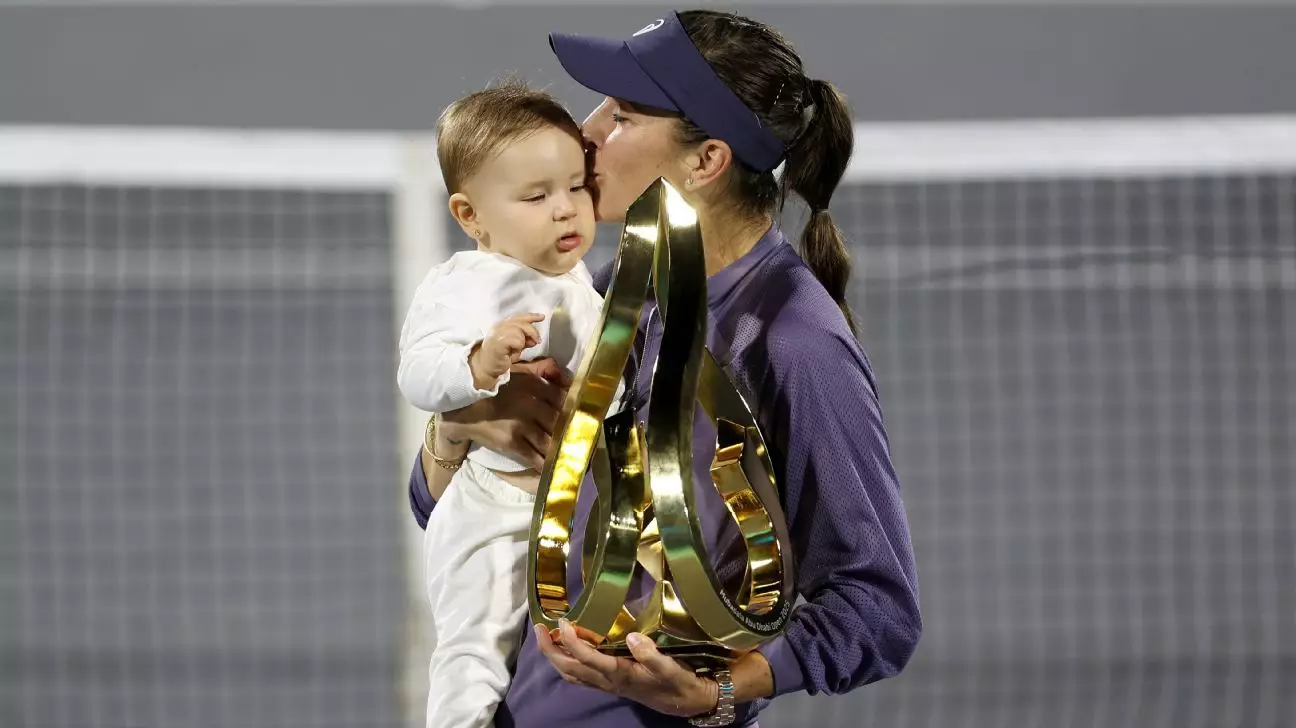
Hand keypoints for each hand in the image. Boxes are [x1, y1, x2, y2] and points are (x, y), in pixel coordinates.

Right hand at [439, 358, 568, 469]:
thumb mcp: (518, 373)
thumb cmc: (492, 389)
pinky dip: (545, 464)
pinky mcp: (511, 442)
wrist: (462, 408)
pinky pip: (534, 456)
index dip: (576, 411)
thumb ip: (542, 372)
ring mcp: (521, 424)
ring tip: (569, 457)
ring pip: (549, 441)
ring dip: (560, 451)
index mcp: (533, 384)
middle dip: (571, 434)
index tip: (583, 420)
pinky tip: (552, 468)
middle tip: (580, 442)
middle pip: (560, 422)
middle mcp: (530, 403)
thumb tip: (567, 379)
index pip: (564, 399)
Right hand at [471, 313, 543, 384]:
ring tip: (520, 348)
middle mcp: (499, 326)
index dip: (531, 316)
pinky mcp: (498, 342)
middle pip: (521, 322)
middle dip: (532, 331)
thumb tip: (535, 338)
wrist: (485, 367)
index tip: (542, 317)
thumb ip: (524, 339)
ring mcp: (497, 333)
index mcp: (502, 325)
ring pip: (519, 330)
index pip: (519, 316)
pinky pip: (515, 339)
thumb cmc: (499, 357)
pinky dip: (519, 345)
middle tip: (536, 341)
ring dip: (523, 340)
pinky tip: (514, 350)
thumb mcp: (514, 346)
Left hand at [533, 620, 717, 717]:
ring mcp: (606, 685)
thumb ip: (652, 654)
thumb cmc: (678, 682)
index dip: (572, 640)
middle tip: (538, 628)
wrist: (686, 702)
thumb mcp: (671, 668)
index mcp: (620, 674)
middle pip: (569, 669)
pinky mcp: (609, 684)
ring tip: (545, 637)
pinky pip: (579, 677)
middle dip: (550, 650)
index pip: (587, 658)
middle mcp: (608, 681)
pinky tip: (565, 652)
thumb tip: (632, 636)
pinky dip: (566, 664)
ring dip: (554, 657)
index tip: (562, 621)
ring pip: (571, 674)